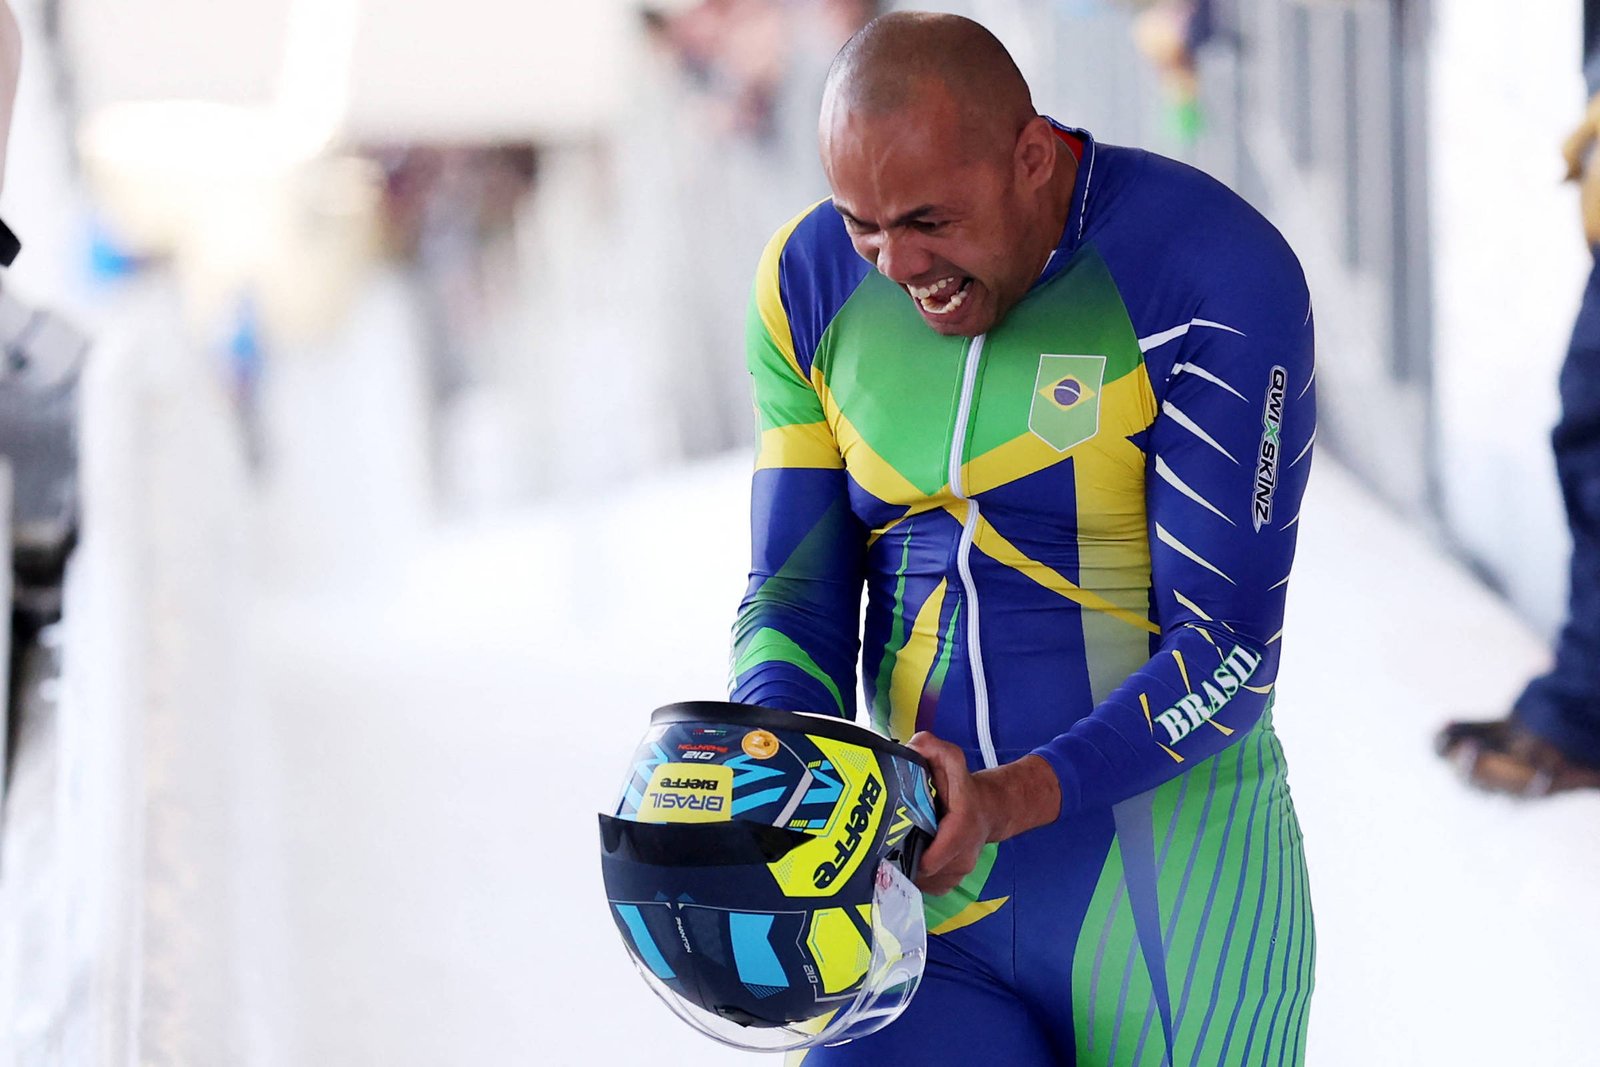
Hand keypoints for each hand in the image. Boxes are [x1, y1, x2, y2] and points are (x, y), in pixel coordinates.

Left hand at [905, 731, 1061, 896]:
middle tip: (881, 850)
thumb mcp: (950, 757)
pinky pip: (929, 889)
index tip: (894, 848)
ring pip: (926, 884)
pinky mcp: (952, 881)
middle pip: (926, 873)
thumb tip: (909, 749)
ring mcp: (959, 872)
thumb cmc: (963, 785)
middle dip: (903, 864)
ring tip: (889, 856)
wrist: (989, 809)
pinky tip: (902, 864)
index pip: (936, 855)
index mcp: (962, 826)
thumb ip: (929, 747)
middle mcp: (963, 855)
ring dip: (906, 873)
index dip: (915, 856)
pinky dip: (914, 879)